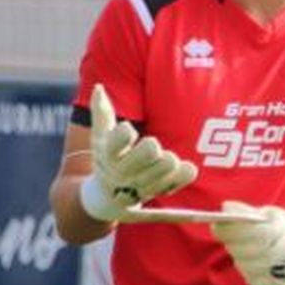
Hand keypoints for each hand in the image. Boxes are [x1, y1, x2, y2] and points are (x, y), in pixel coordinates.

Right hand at [79, 84, 197, 221]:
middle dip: (153, 146)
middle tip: (152, 146)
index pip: (120, 137)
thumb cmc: (107, 156)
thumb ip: (100, 111)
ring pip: (168, 164)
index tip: (127, 130)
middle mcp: (125, 172)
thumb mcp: (100, 136)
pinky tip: (185, 167)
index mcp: (109, 154)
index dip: (125, 132)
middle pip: (150, 150)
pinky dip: (186, 172)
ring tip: (164, 158)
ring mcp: (143, 185)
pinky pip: (181, 179)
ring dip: (170, 158)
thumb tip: (99, 88)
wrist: (107, 197)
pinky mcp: (161, 191)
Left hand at [211, 202, 284, 284]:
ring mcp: (282, 274)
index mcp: (283, 230)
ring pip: (246, 268)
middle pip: (245, 251)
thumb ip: (247, 211)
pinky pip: (254, 283)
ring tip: (251, 249)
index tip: (217, 224)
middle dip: (234, 243)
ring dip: (242, 258)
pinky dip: (251, 273)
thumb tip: (225, 207)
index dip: (229, 229)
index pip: (249, 232)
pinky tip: (259, 264)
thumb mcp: (271, 214)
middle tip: (233, 236)